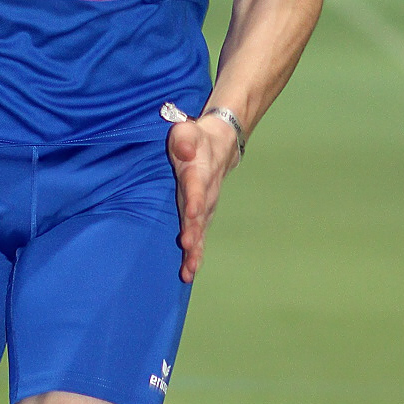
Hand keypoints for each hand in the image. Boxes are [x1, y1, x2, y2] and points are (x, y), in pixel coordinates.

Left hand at [166, 114, 239, 283]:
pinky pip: (200, 236)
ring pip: (201, 231)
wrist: (220, 146)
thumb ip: (184, 139)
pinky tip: (189, 272)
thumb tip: (183, 148)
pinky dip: (195, 254)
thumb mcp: (187, 131)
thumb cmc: (195, 138)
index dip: (195, 200)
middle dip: (195, 233)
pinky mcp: (202, 215)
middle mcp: (206, 193)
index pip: (197, 187)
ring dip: (195, 250)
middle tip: (188, 248)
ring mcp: (206, 206)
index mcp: (199, 172)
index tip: (193, 214)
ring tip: (188, 270)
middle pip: (200, 216)